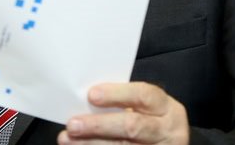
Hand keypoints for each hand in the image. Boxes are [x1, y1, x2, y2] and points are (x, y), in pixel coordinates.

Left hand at [57, 82, 188, 143]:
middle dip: (98, 125)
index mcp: (165, 107)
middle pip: (132, 126)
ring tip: (67, 140)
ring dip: (91, 144)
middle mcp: (166, 130)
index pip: (143, 95)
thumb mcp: (146, 108)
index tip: (91, 95)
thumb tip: (85, 102)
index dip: (117, 94)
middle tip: (73, 124)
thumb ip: (123, 102)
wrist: (167, 143)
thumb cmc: (150, 120)